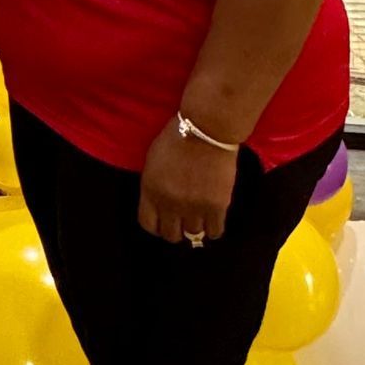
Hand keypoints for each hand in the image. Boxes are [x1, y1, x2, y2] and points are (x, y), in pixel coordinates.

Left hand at [137, 117, 236, 244]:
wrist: (206, 130)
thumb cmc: (177, 138)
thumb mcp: (153, 162)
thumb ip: (153, 185)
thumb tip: (159, 203)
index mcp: (150, 191)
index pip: (148, 224)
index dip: (156, 227)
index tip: (163, 223)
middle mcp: (169, 203)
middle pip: (170, 234)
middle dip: (175, 230)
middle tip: (183, 223)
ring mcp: (194, 207)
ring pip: (193, 234)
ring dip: (195, 228)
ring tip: (199, 220)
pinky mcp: (216, 206)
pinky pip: (215, 231)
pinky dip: (214, 229)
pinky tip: (214, 221)